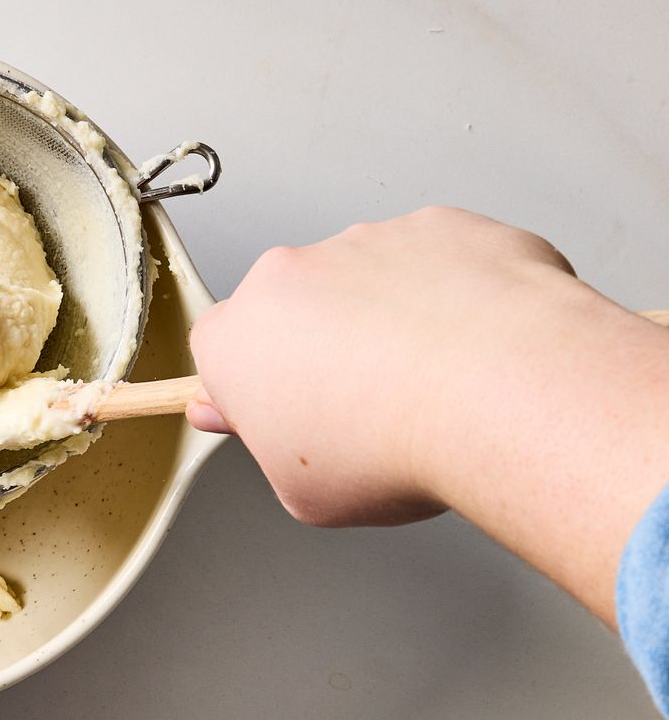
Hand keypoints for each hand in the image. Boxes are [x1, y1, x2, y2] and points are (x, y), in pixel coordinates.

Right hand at [188, 206, 668, 620]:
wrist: (497, 395)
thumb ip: (273, 447)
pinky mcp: (436, 226)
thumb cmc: (396, 446)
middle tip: (367, 407)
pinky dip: (454, 292)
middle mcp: (290, 275)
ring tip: (435, 381)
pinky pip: (436, 258)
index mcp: (238, 339)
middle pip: (293, 307)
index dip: (255, 386)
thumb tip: (264, 423)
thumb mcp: (307, 493)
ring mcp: (365, 241)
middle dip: (322, 346)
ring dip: (390, 316)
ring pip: (368, 278)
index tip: (284, 412)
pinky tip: (477, 344)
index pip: (222, 353)